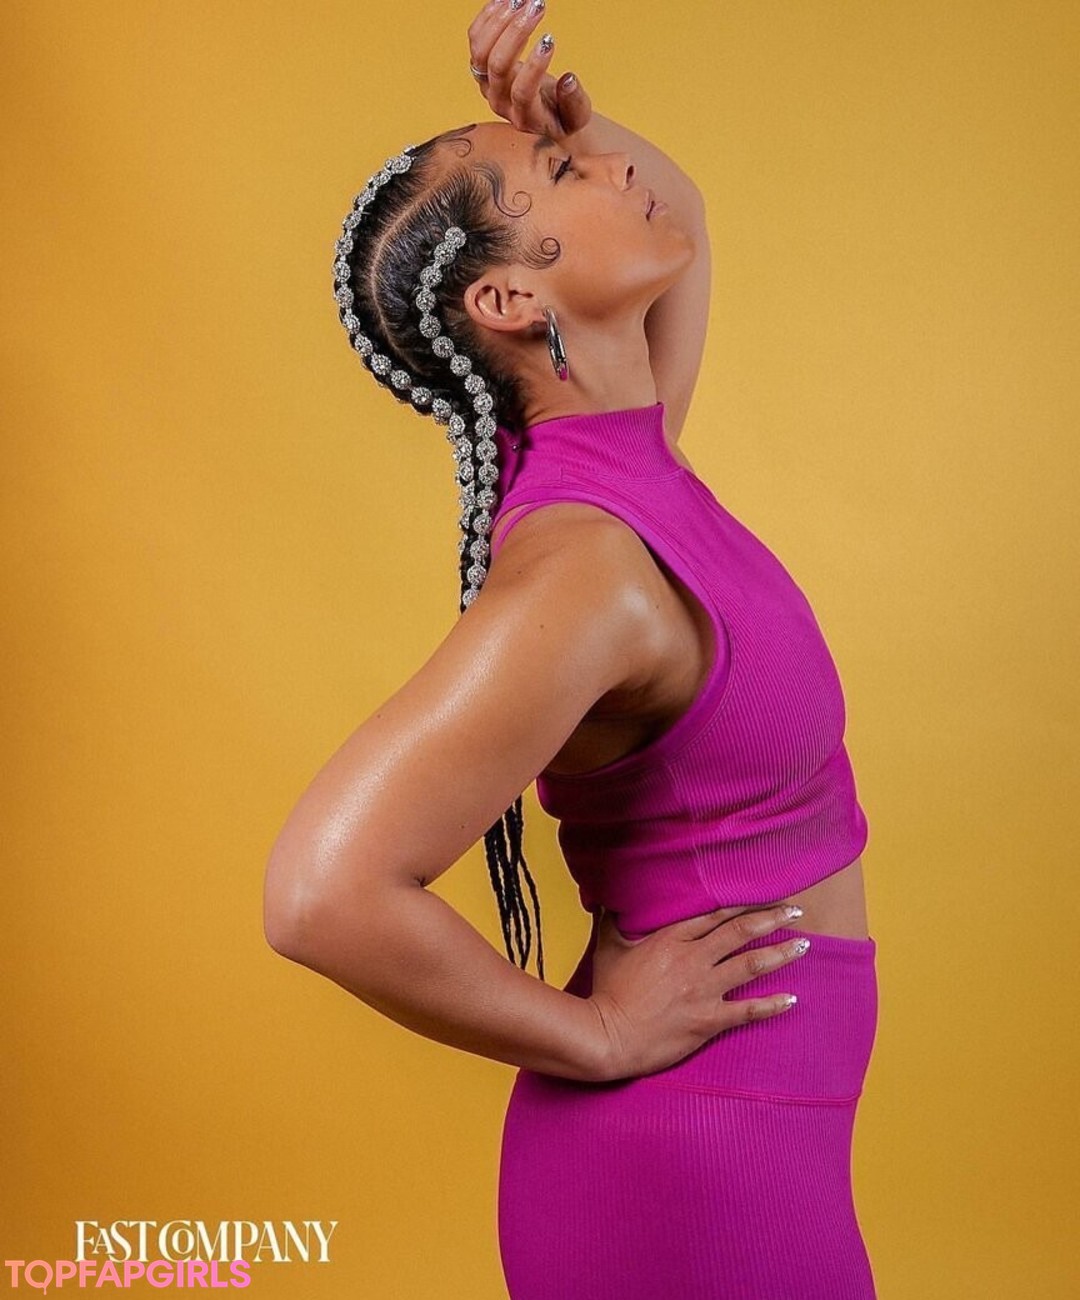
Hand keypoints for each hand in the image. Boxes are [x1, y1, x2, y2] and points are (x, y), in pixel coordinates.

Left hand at [466, 0, 591, 140]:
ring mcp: (487, 84)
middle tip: (537, 6)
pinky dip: (488, 17)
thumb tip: (568, 80)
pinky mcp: (481, 67)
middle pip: (498, 66)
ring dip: (500, 20)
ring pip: (481, 50)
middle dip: (516, 32)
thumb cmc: (563, 116)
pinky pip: (475, 39)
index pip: (522, 92)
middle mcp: (500, 102)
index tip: (550, 39)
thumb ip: (575, 103)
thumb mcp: (577, 117)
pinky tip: (506, 1)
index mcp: (525, 117)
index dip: (534, 66)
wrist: (544, 117)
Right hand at [586, 903, 810, 1081]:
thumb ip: (614, 919)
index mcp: (670, 938)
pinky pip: (748, 1010)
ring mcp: (702, 990)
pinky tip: (792, 998)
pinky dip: (772, 1004)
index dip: (744, 904)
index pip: (716, 915)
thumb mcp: (608, 946)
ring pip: (751, 965)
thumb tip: (609, 897)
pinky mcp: (707, 1021)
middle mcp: (692, 959)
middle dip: (772, 918)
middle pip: (740, 932)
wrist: (606, 1036)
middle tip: (796, 911)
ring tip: (804, 945)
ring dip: (781, 953)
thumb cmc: (606, 992)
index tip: (765, 897)